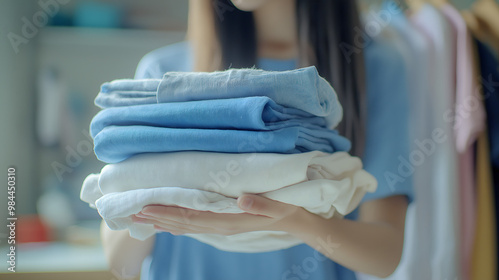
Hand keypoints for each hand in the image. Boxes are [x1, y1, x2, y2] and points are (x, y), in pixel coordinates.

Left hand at [131, 194, 306, 235]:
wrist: (295, 222)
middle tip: (132, 213)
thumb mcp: (280, 206)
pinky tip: (167, 222)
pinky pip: (195, 225)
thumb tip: (241, 200)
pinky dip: (177, 223)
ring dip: (163, 221)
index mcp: (230, 221)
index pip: (193, 217)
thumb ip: (262, 204)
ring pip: (186, 226)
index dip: (169, 212)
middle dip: (158, 218)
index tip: (147, 207)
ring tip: (142, 217)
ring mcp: (222, 226)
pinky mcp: (224, 223)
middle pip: (184, 224)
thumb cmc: (288, 209)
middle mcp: (221, 226)